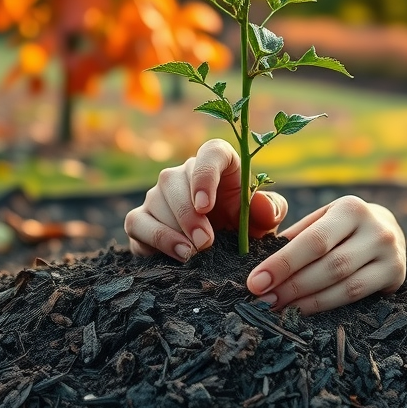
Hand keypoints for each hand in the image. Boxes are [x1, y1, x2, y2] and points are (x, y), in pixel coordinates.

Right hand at [124, 139, 287, 261]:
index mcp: (217, 163)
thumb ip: (270, 209)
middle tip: (206, 242)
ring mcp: (157, 195)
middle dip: (188, 214)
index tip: (206, 206)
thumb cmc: (245, 227)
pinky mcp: (141, 219)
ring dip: (173, 229)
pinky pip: (137, 222)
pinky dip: (155, 239)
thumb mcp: (264, 220)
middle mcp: (182, 173)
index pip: (209, 153)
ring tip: (193, 253)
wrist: (223, 253)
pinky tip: (177, 255)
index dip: (204, 175)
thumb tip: (260, 204)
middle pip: (173, 179)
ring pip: (155, 200)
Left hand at [246, 195, 405, 314]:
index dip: (282, 264)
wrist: (389, 229)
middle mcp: (376, 229)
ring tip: (278, 307)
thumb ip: (296, 236)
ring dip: (306, 301)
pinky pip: (355, 296)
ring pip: (343, 286)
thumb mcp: (322, 220)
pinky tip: (302, 310)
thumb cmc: (342, 226)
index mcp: (350, 208)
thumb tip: (262, 263)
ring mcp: (390, 253)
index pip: (312, 241)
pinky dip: (325, 305)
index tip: (255, 282)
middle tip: (262, 300)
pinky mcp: (396, 275)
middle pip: (328, 266)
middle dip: (290, 286)